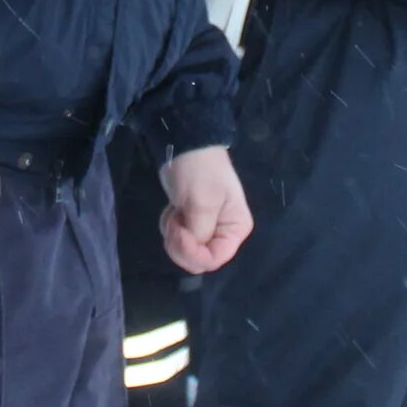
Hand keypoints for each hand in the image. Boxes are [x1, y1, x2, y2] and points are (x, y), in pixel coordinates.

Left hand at [158, 145, 252, 273]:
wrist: (186, 146)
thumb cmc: (200, 171)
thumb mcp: (203, 202)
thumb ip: (200, 232)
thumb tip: (194, 249)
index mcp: (236, 229)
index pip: (214, 259)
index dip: (193, 253)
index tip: (179, 232)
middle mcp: (224, 233)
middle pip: (198, 260)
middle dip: (181, 245)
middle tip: (174, 222)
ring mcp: (206, 228)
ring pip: (185, 250)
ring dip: (173, 234)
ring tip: (176, 210)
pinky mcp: (190, 222)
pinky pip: (176, 238)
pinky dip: (170, 226)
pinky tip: (173, 208)